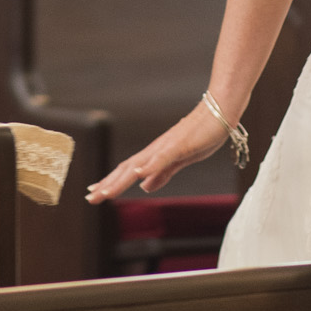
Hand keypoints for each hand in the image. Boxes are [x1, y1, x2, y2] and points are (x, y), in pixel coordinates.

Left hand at [86, 103, 229, 202]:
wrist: (219, 112)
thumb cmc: (202, 134)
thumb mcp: (180, 159)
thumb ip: (162, 172)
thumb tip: (145, 186)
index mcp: (156, 155)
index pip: (128, 170)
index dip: (111, 182)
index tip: (95, 193)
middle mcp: (156, 150)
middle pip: (127, 169)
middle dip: (109, 184)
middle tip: (90, 197)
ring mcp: (166, 147)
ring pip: (139, 165)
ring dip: (121, 179)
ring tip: (105, 191)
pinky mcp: (180, 145)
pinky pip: (162, 157)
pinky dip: (149, 166)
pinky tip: (138, 175)